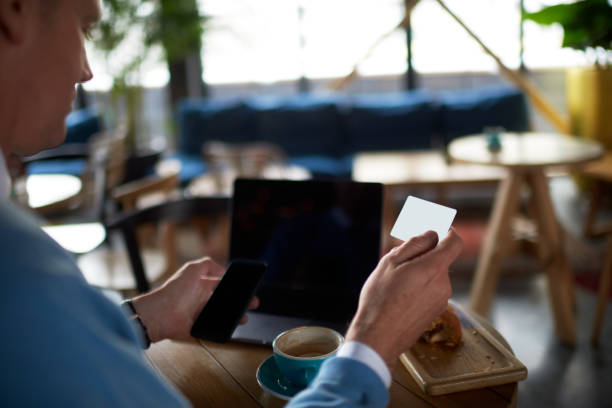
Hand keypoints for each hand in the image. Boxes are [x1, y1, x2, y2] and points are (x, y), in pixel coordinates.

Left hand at [131, 257, 259, 341]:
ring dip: (235, 317)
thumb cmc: (175, 290)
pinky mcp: (199, 329)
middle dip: (239, 303)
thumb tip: (223, 271)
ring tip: (244, 318)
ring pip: (223, 317)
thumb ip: (208, 264)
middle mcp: (202, 300)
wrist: (161, 314)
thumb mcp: (192, 269)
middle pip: (226, 302)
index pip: (222, 285)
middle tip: (252, 303)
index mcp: (201, 286)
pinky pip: (215, 330)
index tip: (246, 288)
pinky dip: (223, 330)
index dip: (234, 287)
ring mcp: (201, 315)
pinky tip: (231, 327)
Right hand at [345, 229, 462, 371]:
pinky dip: (419, 288)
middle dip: (423, 255)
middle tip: (398, 259)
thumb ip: (414, 244)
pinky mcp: (436, 312)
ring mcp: (442, 300)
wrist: (379, 338)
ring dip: (419, 273)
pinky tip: (399, 297)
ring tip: (394, 283)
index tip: (436, 229)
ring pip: (434, 276)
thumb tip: (431, 234)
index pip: (455, 242)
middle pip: (440, 259)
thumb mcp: (390, 263)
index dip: (447, 232)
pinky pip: (431, 291)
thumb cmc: (380, 299)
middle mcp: (444, 284)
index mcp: (434, 268)